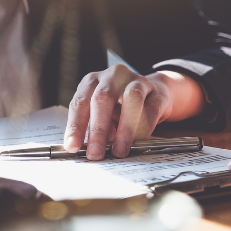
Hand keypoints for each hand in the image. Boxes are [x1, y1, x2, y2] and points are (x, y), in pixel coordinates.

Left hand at [64, 64, 204, 159]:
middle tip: (96, 153)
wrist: (153, 94)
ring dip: (124, 128)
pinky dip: (144, 127)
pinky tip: (139, 141)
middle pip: (102, 98)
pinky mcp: (157, 92)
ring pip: (131, 99)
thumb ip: (96, 128)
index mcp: (93, 82)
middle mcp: (113, 76)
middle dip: (98, 129)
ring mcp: (137, 81)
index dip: (75, 125)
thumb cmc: (121, 106)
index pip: (80, 102)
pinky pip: (151, 109)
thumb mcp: (104, 115)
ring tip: (119, 150)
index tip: (73, 146)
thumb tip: (92, 148)